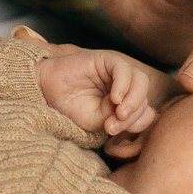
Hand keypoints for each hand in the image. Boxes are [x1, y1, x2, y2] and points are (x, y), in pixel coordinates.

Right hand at [37, 48, 175, 135]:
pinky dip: (124, 85)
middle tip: (112, 125)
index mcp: (126, 104)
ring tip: (118, 112)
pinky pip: (124, 70)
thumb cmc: (71, 109)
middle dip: (132, 115)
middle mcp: (126, 88)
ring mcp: (118, 73)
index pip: (145, 113)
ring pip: (141, 82)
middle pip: (145, 99)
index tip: (113, 133)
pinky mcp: (107, 60)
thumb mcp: (98, 123)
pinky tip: (115, 98)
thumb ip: (121, 121)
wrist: (46, 93)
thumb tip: (146, 117)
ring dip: (133, 100)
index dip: (135, 125)